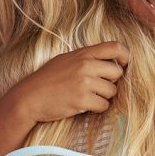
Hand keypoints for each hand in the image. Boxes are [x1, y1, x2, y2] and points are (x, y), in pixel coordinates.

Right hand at [6, 41, 129, 123]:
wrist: (29, 98)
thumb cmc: (47, 80)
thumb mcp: (66, 60)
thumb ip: (87, 58)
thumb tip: (110, 63)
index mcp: (83, 54)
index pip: (115, 47)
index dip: (125, 56)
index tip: (125, 65)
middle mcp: (86, 65)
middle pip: (117, 73)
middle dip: (111, 82)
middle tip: (99, 87)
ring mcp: (84, 83)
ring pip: (112, 91)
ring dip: (104, 97)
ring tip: (88, 97)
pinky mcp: (82, 100)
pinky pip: (104, 105)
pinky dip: (97, 108)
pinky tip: (84, 106)